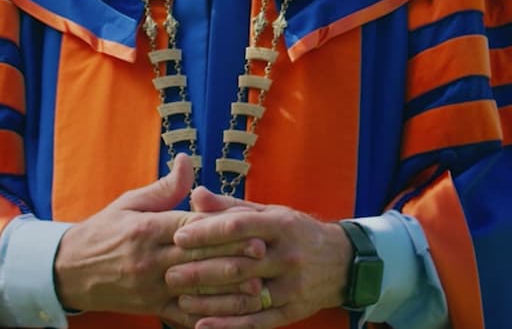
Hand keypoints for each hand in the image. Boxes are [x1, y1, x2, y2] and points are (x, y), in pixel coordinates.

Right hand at [52, 156, 265, 323]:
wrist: (70, 270)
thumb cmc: (104, 231)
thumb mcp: (129, 202)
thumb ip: (164, 187)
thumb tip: (188, 160)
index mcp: (146, 229)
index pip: (190, 227)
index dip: (220, 226)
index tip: (249, 222)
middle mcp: (150, 260)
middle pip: (197, 258)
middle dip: (232, 255)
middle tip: (262, 252)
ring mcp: (150, 288)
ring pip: (194, 290)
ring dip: (227, 290)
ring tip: (257, 287)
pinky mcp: (151, 308)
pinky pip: (183, 315)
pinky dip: (208, 315)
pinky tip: (231, 315)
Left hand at [166, 193, 350, 327]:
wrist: (341, 262)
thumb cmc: (295, 232)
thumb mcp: (269, 213)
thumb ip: (231, 207)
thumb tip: (196, 194)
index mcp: (281, 225)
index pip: (240, 226)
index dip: (208, 231)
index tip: (179, 236)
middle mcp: (288, 256)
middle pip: (240, 264)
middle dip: (202, 269)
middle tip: (170, 273)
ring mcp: (292, 286)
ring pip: (246, 296)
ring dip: (210, 301)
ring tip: (180, 300)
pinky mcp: (292, 311)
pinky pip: (257, 321)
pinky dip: (229, 326)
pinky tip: (202, 325)